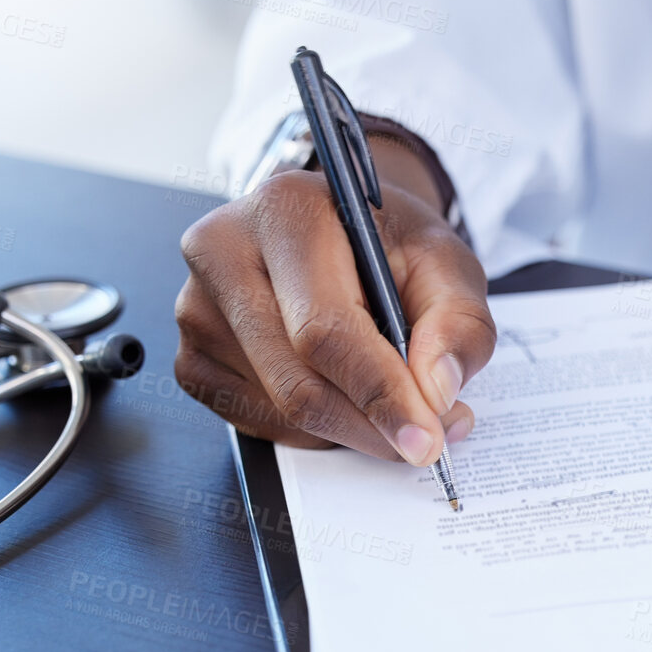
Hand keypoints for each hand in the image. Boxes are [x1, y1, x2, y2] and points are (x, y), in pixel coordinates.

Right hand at [174, 141, 493, 464]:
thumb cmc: (390, 245)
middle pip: (297, 381)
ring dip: (349, 430)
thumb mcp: (447, 263)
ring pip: (280, 412)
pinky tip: (344, 397)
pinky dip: (315, 431)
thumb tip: (437, 390)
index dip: (380, 394)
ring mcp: (196, 310)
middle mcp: (222, 253)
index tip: (427, 438)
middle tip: (428, 440)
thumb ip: (459, 323)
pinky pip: (259, 424)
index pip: (324, 329)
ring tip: (393, 403)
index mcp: (284, 212)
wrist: (344, 234)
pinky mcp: (193, 360)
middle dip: (371, 426)